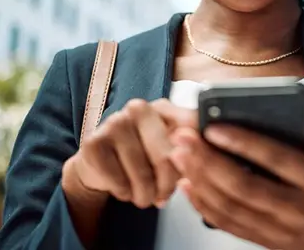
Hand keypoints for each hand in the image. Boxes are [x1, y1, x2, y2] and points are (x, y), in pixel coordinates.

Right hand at [63, 98, 196, 208]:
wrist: (101, 166)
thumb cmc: (142, 158)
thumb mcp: (170, 150)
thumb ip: (191, 149)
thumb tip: (209, 155)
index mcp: (164, 107)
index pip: (190, 131)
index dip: (194, 158)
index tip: (191, 173)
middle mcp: (139, 108)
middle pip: (168, 158)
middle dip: (167, 186)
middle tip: (163, 196)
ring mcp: (114, 122)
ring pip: (143, 175)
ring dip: (145, 196)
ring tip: (143, 194)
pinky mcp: (94, 143)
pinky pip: (120, 183)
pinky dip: (125, 194)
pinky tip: (123, 187)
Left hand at [169, 113, 303, 249]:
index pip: (277, 160)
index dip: (244, 143)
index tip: (216, 127)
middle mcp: (297, 209)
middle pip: (244, 185)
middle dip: (208, 160)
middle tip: (184, 138)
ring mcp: (279, 230)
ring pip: (231, 207)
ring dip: (199, 180)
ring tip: (179, 156)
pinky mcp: (266, 243)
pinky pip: (229, 225)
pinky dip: (204, 206)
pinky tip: (188, 185)